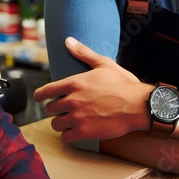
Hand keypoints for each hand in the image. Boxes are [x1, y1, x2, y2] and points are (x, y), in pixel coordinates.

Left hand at [34, 37, 151, 141]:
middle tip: (61, 109)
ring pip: (56, 124)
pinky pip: (66, 137)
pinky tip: (75, 131)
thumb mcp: (104, 64)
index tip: (40, 98)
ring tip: (68, 120)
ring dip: (61, 123)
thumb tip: (68, 41)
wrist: (138, 105)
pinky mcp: (85, 132)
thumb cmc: (123, 83)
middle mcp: (72, 100)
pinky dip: (68, 135)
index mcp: (75, 82)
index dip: (40, 95)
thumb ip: (83, 53)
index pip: (45, 91)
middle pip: (50, 109)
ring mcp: (77, 118)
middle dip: (54, 109)